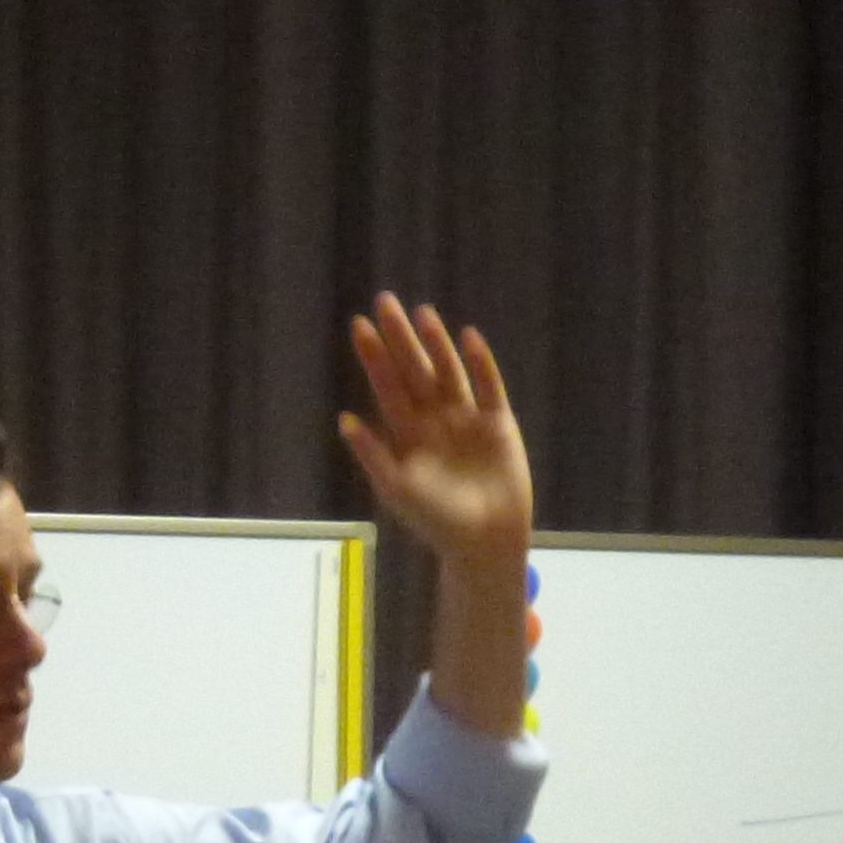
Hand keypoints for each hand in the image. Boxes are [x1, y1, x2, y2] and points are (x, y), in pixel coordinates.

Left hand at [338, 294, 530, 575]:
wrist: (483, 541)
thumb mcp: (397, 489)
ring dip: (436, 344)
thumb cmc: (436, 521)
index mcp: (407, 433)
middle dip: (400, 337)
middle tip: (385, 301)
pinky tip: (469, 338)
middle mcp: (435, 419)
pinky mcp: (498, 423)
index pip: (387, 385)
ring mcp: (467, 418)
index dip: (374, 356)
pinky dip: (480, 364)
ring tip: (422, 313)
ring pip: (448, 371)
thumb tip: (344, 419)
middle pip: (414, 369)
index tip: (359, 325)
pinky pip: (488, 387)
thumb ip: (373, 454)